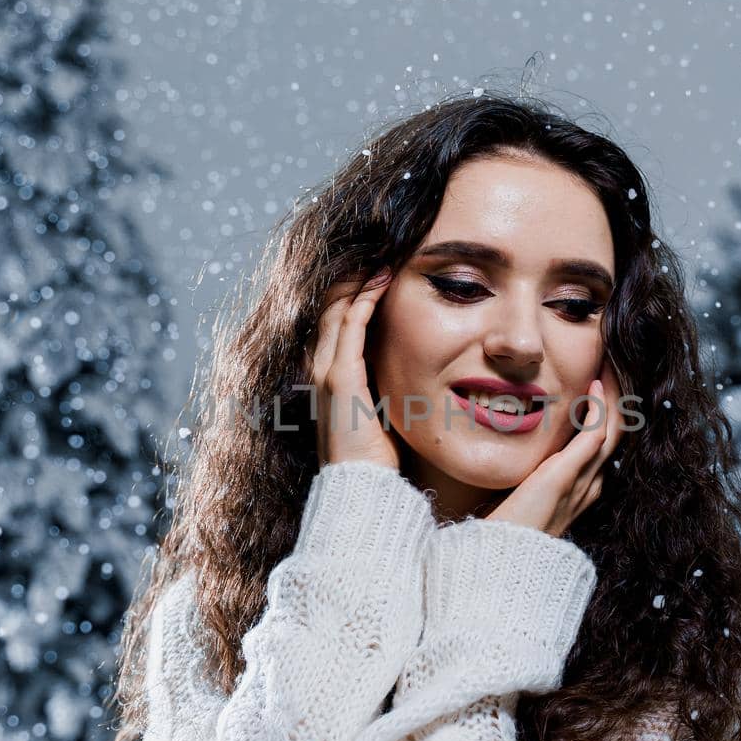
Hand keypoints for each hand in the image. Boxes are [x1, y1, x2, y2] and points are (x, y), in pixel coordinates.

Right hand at [304, 266, 399, 470]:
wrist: (362, 488)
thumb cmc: (378, 458)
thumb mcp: (381, 412)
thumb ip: (387, 387)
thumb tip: (419, 374)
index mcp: (330, 375)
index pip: (337, 320)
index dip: (354, 292)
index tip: (380, 270)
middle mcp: (321, 368)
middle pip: (332, 306)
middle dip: (354, 278)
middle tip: (381, 251)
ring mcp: (327, 371)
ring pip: (338, 308)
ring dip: (359, 279)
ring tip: (382, 255)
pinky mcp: (340, 376)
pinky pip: (351, 323)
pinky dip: (365, 296)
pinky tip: (382, 277)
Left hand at [484, 359, 624, 537]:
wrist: (502, 562)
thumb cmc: (507, 533)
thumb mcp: (524, 497)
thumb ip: (531, 478)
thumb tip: (520, 458)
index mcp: (583, 489)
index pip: (607, 443)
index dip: (610, 411)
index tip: (602, 380)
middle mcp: (590, 484)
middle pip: (618, 432)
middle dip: (620, 396)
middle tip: (616, 363)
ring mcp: (582, 481)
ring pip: (614, 431)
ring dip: (615, 395)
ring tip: (612, 364)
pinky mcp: (564, 477)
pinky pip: (594, 437)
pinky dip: (598, 409)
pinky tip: (594, 386)